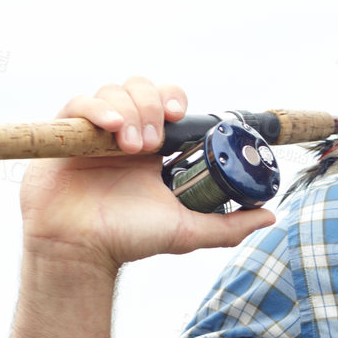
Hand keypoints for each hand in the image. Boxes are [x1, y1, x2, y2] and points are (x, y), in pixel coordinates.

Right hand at [20, 74, 275, 271]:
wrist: (79, 249)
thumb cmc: (128, 239)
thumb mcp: (186, 231)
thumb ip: (228, 226)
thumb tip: (270, 216)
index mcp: (156, 149)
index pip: (170, 104)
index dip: (176, 101)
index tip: (182, 115)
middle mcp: (128, 133)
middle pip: (144, 88)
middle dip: (154, 106)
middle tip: (155, 142)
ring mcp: (96, 131)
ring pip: (116, 90)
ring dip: (131, 112)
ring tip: (132, 148)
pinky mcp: (67, 132)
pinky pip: (81, 101)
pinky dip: (99, 108)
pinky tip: (112, 131)